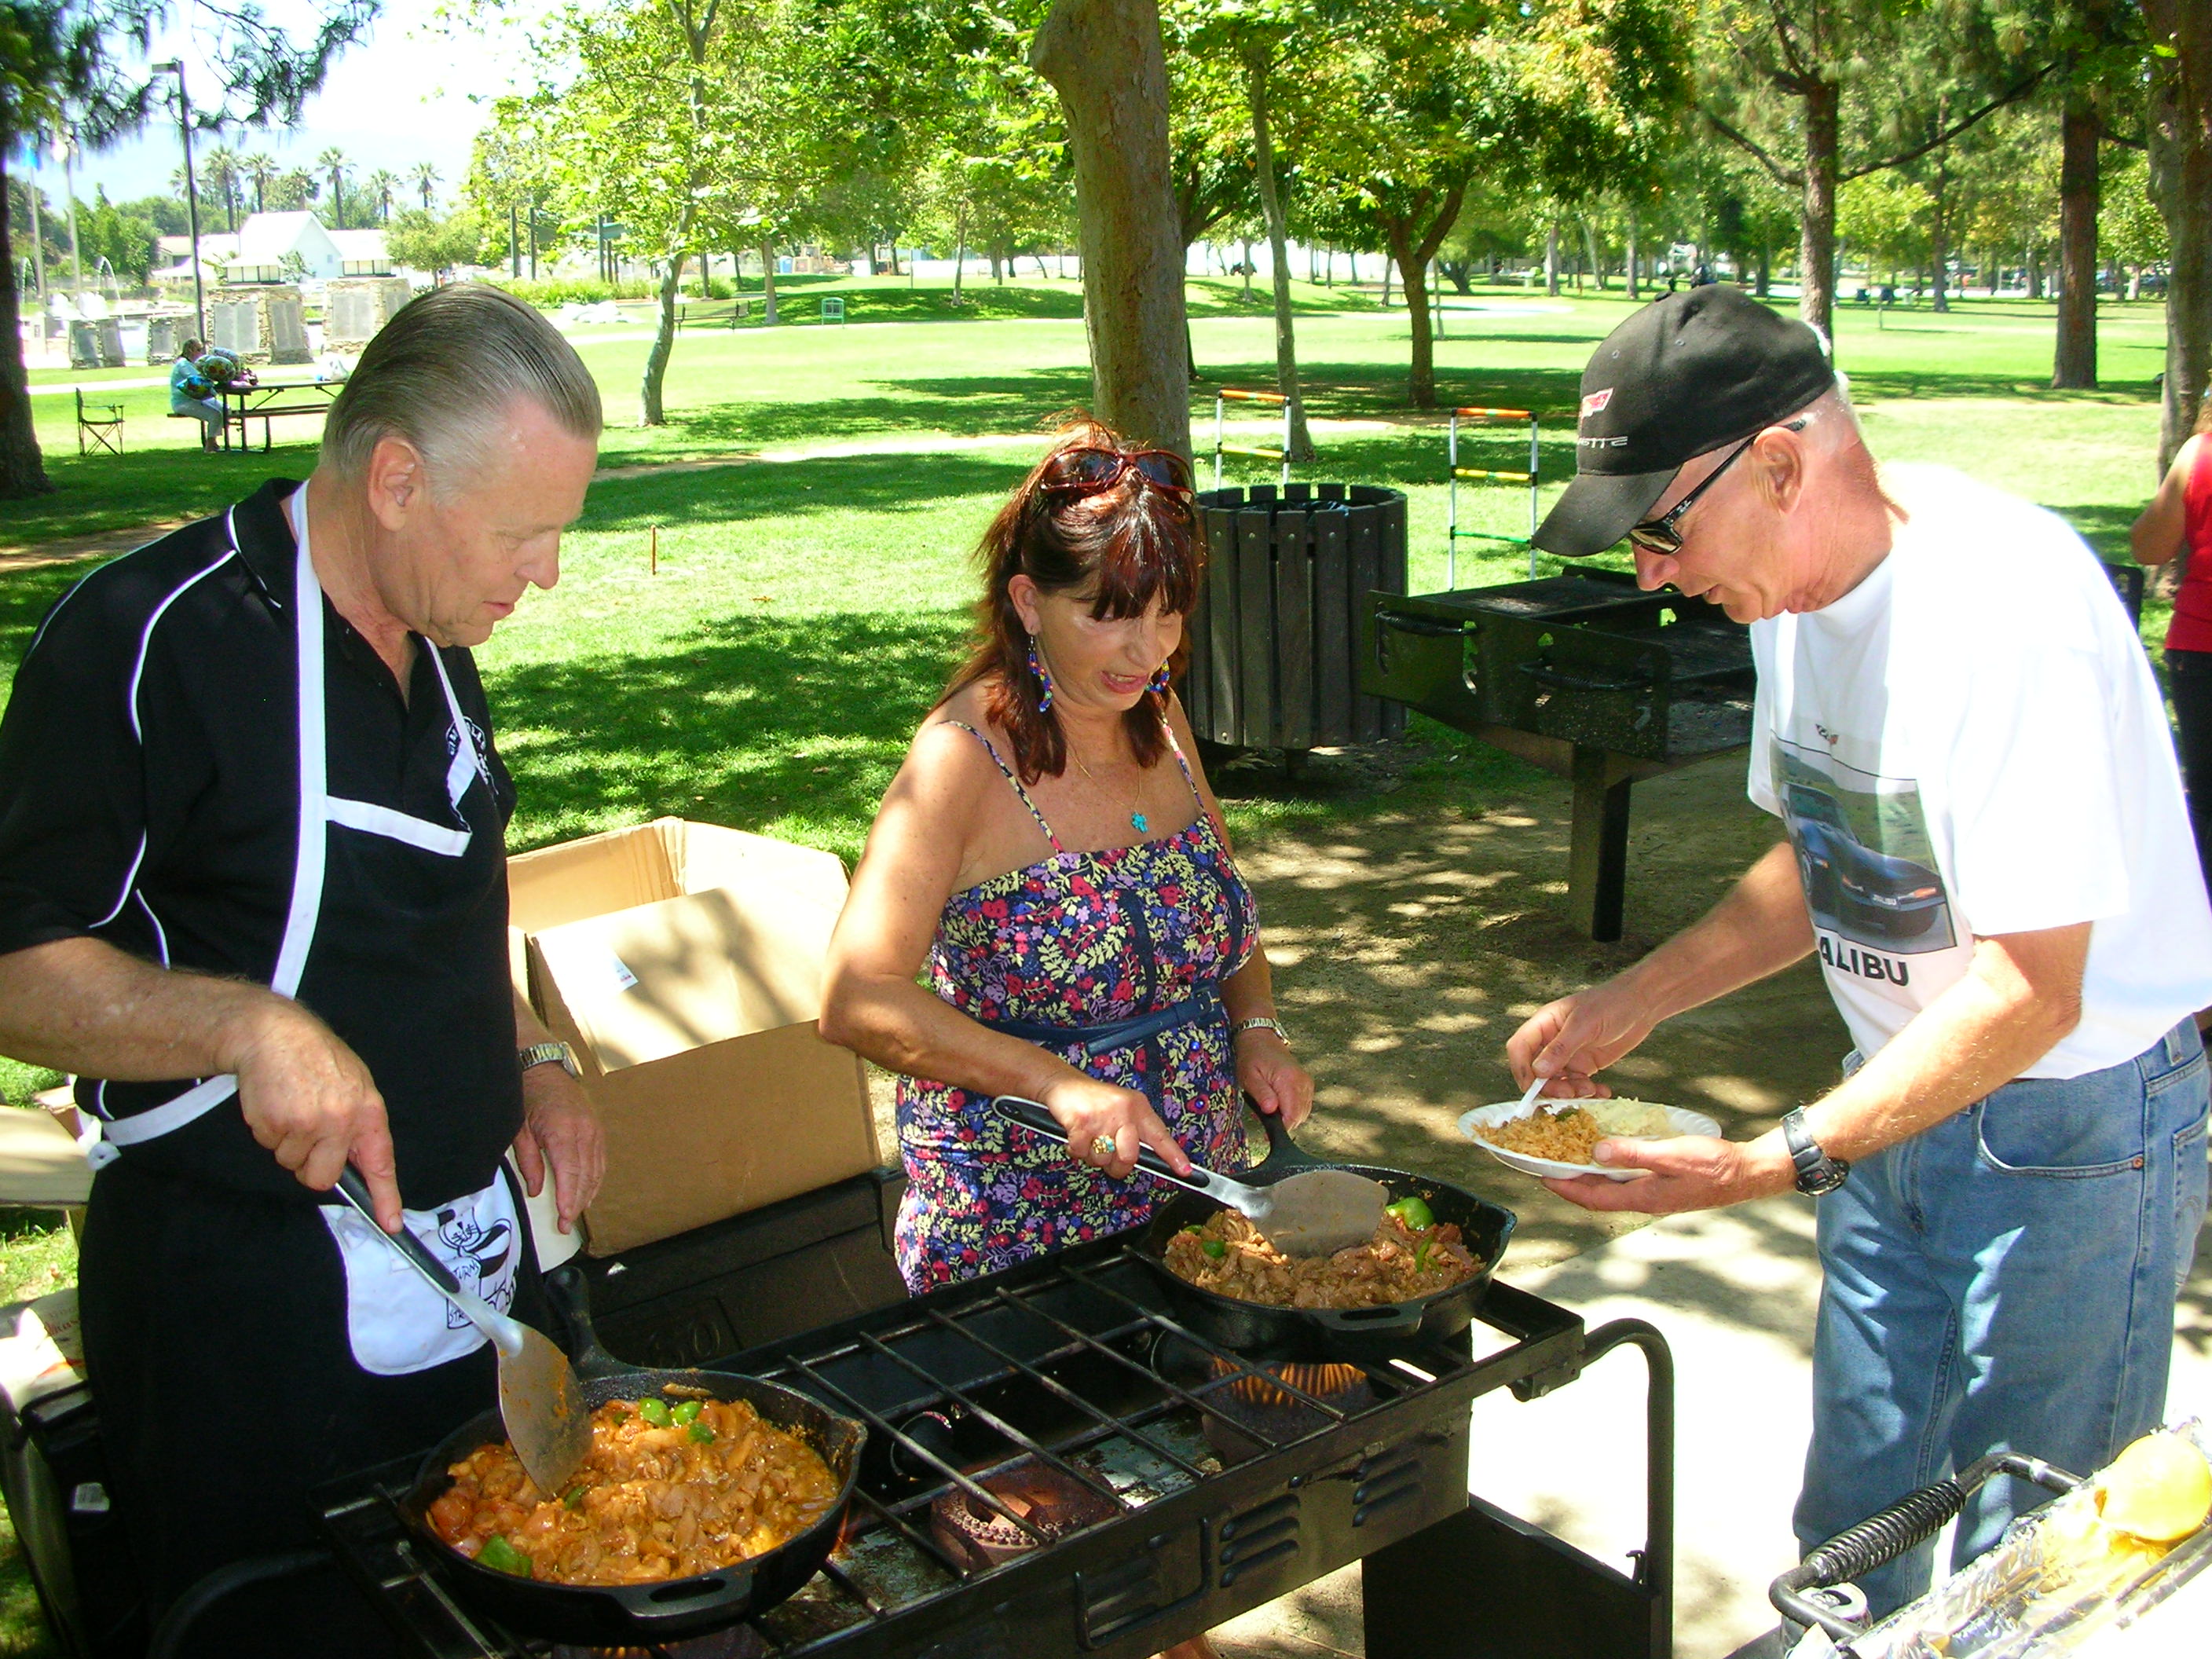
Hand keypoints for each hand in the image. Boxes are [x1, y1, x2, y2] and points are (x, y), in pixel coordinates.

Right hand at [227, 1001, 401, 1231]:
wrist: (276, 1035)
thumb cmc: (318, 1060)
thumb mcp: (354, 1085)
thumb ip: (358, 1124)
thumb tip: (358, 1163)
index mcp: (367, 1112)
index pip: (381, 1162)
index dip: (386, 1197)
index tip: (391, 1223)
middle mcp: (340, 1121)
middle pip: (322, 1178)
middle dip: (310, 1166)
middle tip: (308, 1136)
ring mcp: (306, 1124)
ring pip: (291, 1163)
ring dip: (288, 1144)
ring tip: (293, 1108)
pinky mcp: (274, 1124)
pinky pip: (269, 1147)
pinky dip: (270, 1132)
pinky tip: (277, 1104)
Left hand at [513, 1065, 604, 1234]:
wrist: (544, 1069)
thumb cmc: (528, 1097)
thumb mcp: (520, 1131)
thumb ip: (529, 1162)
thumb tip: (537, 1191)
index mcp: (562, 1130)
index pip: (569, 1173)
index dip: (568, 1199)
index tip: (564, 1218)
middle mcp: (584, 1131)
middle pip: (585, 1175)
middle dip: (576, 1203)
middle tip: (565, 1224)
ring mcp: (594, 1129)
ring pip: (596, 1170)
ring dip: (587, 1194)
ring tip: (575, 1213)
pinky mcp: (597, 1129)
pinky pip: (600, 1160)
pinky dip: (595, 1179)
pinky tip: (588, 1192)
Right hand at [1037, 1073, 1187, 1181]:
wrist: (1064, 1083)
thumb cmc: (1095, 1101)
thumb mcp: (1123, 1108)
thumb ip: (1136, 1130)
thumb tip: (1148, 1159)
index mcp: (1138, 1108)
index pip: (1160, 1136)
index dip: (1173, 1155)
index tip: (1184, 1171)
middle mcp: (1124, 1111)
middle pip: (1129, 1157)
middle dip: (1117, 1166)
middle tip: (1108, 1156)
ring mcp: (1102, 1116)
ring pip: (1103, 1159)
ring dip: (1093, 1156)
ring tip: (1089, 1137)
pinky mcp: (1081, 1122)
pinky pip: (1081, 1153)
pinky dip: (1076, 1150)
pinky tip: (1076, 1135)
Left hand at [1234, 1029, 1313, 1129]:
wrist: (1260, 1038)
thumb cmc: (1252, 1056)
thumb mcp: (1249, 1076)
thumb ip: (1261, 1094)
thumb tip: (1271, 1110)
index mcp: (1289, 1080)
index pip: (1292, 1116)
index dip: (1280, 1126)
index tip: (1267, 1124)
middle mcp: (1303, 1082)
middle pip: (1298, 1117)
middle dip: (1282, 1120)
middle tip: (1265, 1109)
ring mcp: (1307, 1083)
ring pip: (1302, 1113)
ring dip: (1287, 1114)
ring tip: (1271, 1102)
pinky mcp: (1307, 1083)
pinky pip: (1304, 1105)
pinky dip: (1292, 1108)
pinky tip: (1279, 1100)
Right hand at [1505, 978, 1660, 1097]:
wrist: (1641, 1004)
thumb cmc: (1611, 1004)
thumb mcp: (1585, 1024)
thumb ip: (1561, 1048)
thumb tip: (1539, 1071)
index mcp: (1544, 1024)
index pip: (1519, 1048)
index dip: (1521, 1069)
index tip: (1532, 1088)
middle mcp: (1552, 1041)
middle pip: (1536, 1070)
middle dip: (1549, 1086)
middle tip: (1568, 1094)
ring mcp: (1568, 1054)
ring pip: (1556, 1082)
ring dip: (1570, 1091)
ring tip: (1591, 1089)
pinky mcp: (1584, 1065)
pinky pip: (1577, 1085)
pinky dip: (1587, 1092)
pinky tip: (1603, 1092)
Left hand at [1540, 1132, 1793, 1214]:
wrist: (1747, 1173)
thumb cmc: (1714, 1167)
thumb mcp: (1672, 1155)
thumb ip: (1634, 1154)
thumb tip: (1597, 1152)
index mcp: (1643, 1197)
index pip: (1593, 1198)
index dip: (1566, 1188)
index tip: (1543, 1177)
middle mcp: (1645, 1199)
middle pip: (1599, 1194)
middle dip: (1572, 1181)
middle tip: (1550, 1163)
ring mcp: (1655, 1193)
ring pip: (1613, 1187)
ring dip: (1591, 1174)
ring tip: (1572, 1156)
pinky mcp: (1663, 1185)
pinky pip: (1629, 1179)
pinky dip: (1613, 1167)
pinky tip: (1610, 1152)